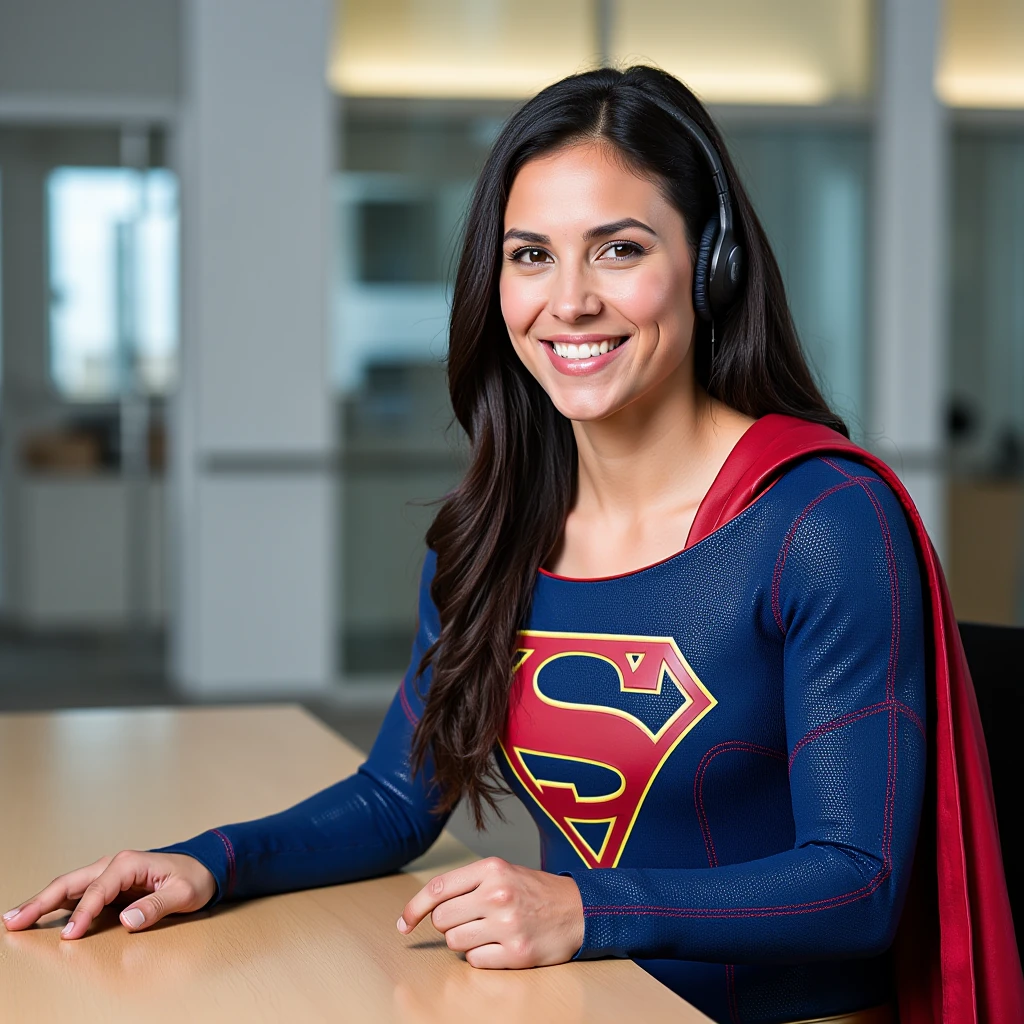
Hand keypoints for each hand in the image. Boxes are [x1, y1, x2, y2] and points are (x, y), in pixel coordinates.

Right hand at [2, 851, 216, 939]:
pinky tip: (38, 915)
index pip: (98, 890)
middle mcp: (114, 864)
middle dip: (41, 901)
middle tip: (13, 921)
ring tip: (15, 919)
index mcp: (130, 863)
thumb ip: (156, 906)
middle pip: (70, 883)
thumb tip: (128, 921)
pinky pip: (76, 893)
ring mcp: (108, 873)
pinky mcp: (108, 885)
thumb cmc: (195, 878)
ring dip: (41, 902)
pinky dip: (55, 904)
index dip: (83, 914)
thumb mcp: (184, 893)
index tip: (70, 936)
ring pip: (68, 887)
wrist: (204, 867)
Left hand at [397, 856, 583, 968]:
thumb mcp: (502, 873)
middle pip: (442, 919)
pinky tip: (500, 945)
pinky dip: (481, 957)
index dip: (414, 907)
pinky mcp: (516, 952)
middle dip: (449, 923)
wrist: (580, 910)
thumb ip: (467, 884)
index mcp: (492, 869)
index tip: (404, 922)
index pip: (438, 889)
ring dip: (465, 941)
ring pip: (455, 942)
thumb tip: (425, 908)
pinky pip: (475, 961)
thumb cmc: (535, 891)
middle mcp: (498, 894)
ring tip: (488, 931)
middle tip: (470, 920)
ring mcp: (507, 924)